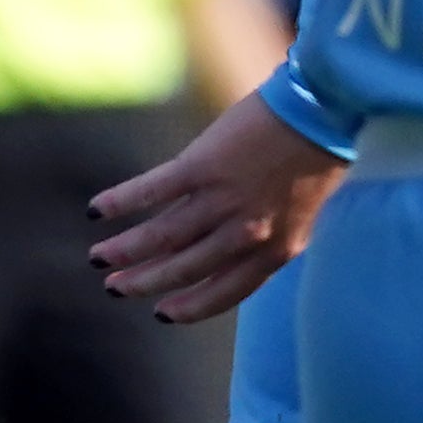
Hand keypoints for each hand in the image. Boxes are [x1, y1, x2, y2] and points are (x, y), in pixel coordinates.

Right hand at [86, 91, 346, 321]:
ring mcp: (223, 201)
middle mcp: (247, 233)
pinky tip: (97, 211)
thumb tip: (223, 250)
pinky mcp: (202, 167)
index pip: (224, 292)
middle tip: (115, 287)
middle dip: (144, 282)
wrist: (325, 108)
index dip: (188, 307)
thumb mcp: (298, 211)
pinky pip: (151, 193)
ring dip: (124, 251)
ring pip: (161, 238)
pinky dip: (120, 203)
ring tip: (99, 257)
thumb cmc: (317, 155)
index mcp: (277, 250)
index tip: (161, 313)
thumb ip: (265, 236)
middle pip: (184, 269)